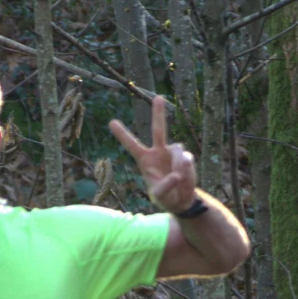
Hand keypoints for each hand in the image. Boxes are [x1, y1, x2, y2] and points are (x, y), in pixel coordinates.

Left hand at [109, 95, 197, 213]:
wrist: (181, 201)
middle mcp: (158, 152)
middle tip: (159, 97)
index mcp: (145, 160)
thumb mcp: (159, 197)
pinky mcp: (185, 157)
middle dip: (158, 113)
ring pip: (177, 151)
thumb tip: (176, 175)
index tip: (111, 122)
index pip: (132, 145)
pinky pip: (186, 158)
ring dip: (178, 166)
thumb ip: (165, 187)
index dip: (123, 135)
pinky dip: (186, 169)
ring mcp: (172, 152)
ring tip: (177, 180)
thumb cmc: (165, 198)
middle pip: (158, 129)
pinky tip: (184, 178)